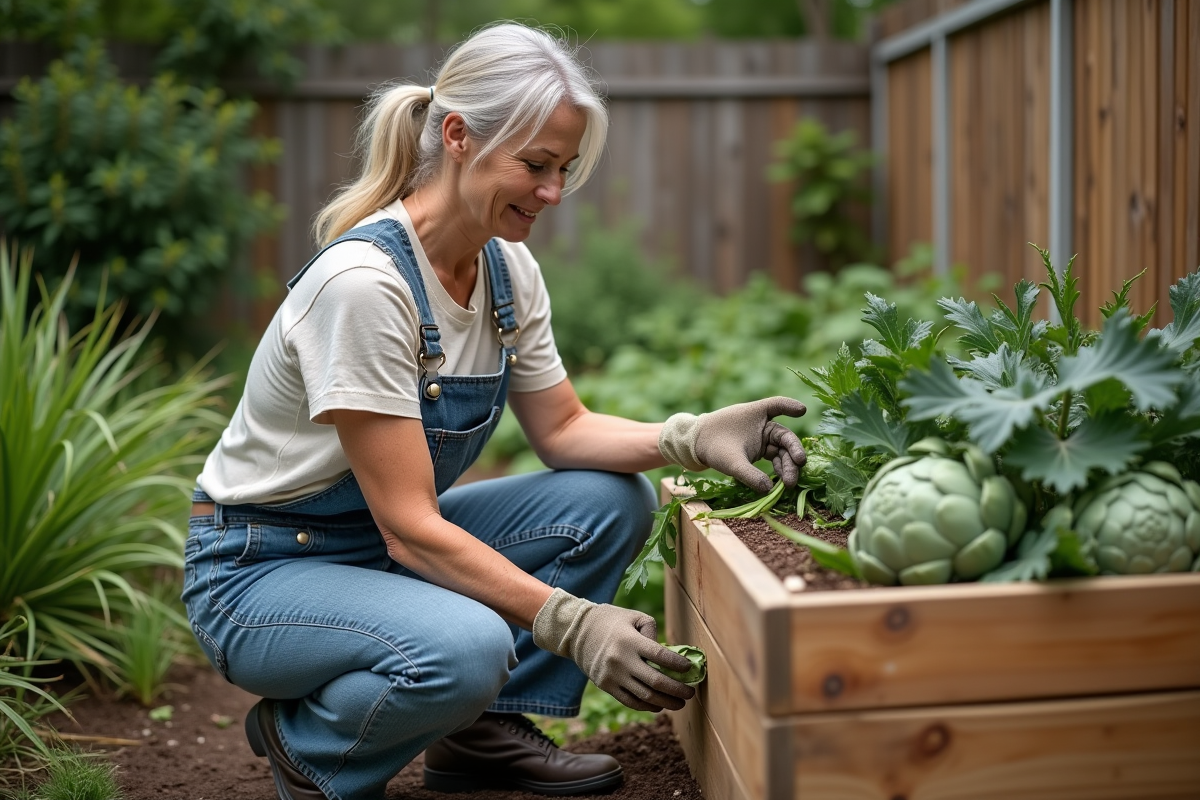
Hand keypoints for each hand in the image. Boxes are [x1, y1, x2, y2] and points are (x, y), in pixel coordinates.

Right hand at [532, 589, 695, 711]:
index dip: (678, 665)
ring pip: (645, 696)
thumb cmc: (611, 621)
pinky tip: (659, 705)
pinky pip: (630, 702)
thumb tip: (668, 654)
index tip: (690, 669)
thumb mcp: (633, 617)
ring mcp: (613, 676)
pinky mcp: (606, 686)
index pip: (661, 656)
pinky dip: (647, 706)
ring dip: (666, 702)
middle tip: (691, 693)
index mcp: (630, 641)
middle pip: (656, 681)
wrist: (577, 632)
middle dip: (678, 690)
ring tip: (680, 703)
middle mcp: (621, 660)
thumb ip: (652, 631)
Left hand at [659, 397, 806, 492]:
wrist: (696, 448)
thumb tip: (768, 490)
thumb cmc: (713, 446)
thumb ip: (749, 474)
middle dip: (793, 452)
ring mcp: (762, 438)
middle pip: (785, 437)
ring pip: (782, 450)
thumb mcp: (731, 462)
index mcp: (756, 414)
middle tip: (799, 466)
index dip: (789, 406)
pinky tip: (782, 483)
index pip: (776, 405)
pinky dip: (779, 469)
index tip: (802, 410)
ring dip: (788, 465)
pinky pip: (775, 458)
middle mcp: (762, 425)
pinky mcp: (759, 450)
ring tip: (789, 483)